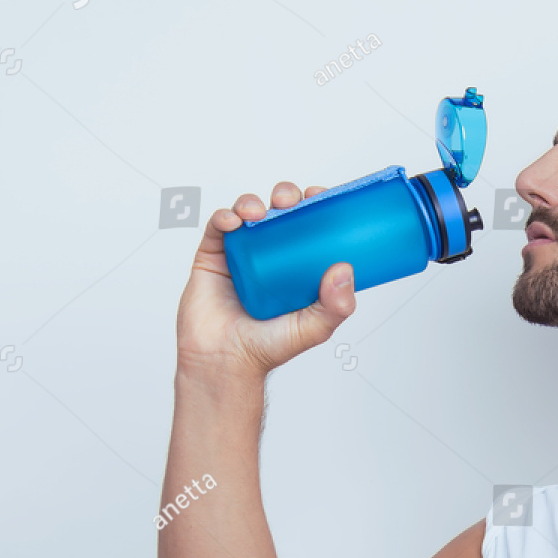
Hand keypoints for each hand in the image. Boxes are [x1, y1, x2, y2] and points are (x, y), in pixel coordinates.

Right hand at [175, 181, 355, 378]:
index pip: (311, 228)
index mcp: (297, 267)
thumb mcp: (313, 328)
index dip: (317, 207)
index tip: (324, 197)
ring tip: (257, 212)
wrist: (224, 361)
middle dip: (286, 196)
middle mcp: (270, 256)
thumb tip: (344, 269)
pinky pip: (218, 227)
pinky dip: (224, 217)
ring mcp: (241, 254)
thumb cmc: (267, 347)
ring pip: (248, 213)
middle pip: (280, 212)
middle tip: (290, 201)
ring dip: (253, 202)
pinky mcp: (213, 256)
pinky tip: (233, 222)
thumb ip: (335, 305)